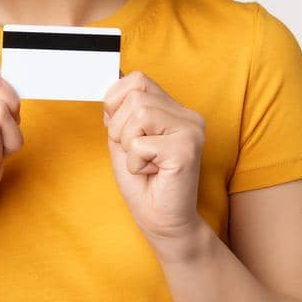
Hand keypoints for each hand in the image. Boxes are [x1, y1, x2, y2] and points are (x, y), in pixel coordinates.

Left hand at [102, 71, 206, 247]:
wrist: (163, 222)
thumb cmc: (144, 185)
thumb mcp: (124, 142)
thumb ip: (120, 115)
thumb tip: (110, 89)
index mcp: (176, 110)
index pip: (138, 79)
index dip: (116, 101)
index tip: (121, 131)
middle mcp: (189, 116)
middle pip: (135, 96)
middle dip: (120, 129)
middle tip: (136, 153)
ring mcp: (191, 131)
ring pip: (138, 115)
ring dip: (128, 145)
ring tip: (144, 162)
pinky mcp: (186, 149)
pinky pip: (140, 144)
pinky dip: (135, 163)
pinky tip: (152, 173)